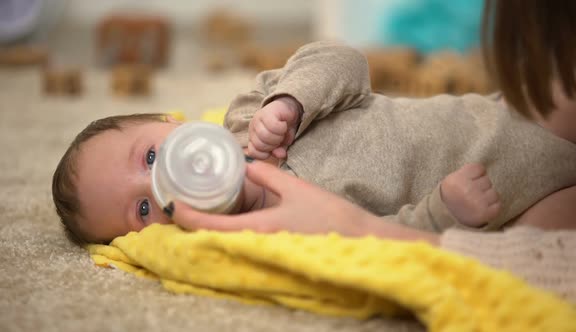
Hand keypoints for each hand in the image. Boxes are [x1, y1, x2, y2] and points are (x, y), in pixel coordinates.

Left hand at [169, 161, 438, 244]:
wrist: (358, 240)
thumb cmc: (329, 215)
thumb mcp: (295, 187)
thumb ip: (267, 174)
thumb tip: (247, 165)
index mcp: (258, 227)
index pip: (209, 225)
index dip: (184, 215)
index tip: (170, 203)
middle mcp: (255, 243)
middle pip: (210, 236)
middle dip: (190, 221)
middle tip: (179, 202)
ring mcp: (263, 250)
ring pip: (224, 240)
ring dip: (206, 226)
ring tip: (196, 207)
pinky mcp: (272, 250)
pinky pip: (240, 241)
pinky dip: (225, 229)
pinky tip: (226, 217)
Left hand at [248, 96, 300, 159]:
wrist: (290, 108)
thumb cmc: (284, 127)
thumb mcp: (282, 143)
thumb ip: (279, 150)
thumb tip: (279, 155)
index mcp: (253, 137)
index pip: (253, 152)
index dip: (265, 154)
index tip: (274, 148)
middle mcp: (253, 128)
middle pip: (259, 145)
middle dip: (273, 145)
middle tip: (280, 138)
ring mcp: (258, 119)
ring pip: (265, 136)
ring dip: (278, 136)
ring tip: (282, 131)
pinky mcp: (266, 112)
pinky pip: (273, 126)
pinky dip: (281, 128)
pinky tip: (284, 124)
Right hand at [441, 164, 500, 226]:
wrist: (447, 217)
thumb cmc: (453, 195)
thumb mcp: (452, 179)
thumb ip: (467, 172)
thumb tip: (485, 169)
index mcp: (456, 180)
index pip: (479, 168)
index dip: (476, 174)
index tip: (469, 181)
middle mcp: (466, 190)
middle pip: (487, 180)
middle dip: (481, 186)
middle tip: (471, 193)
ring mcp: (476, 203)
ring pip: (494, 192)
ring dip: (487, 196)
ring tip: (476, 201)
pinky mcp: (484, 214)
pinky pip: (497, 204)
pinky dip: (491, 206)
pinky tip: (481, 208)